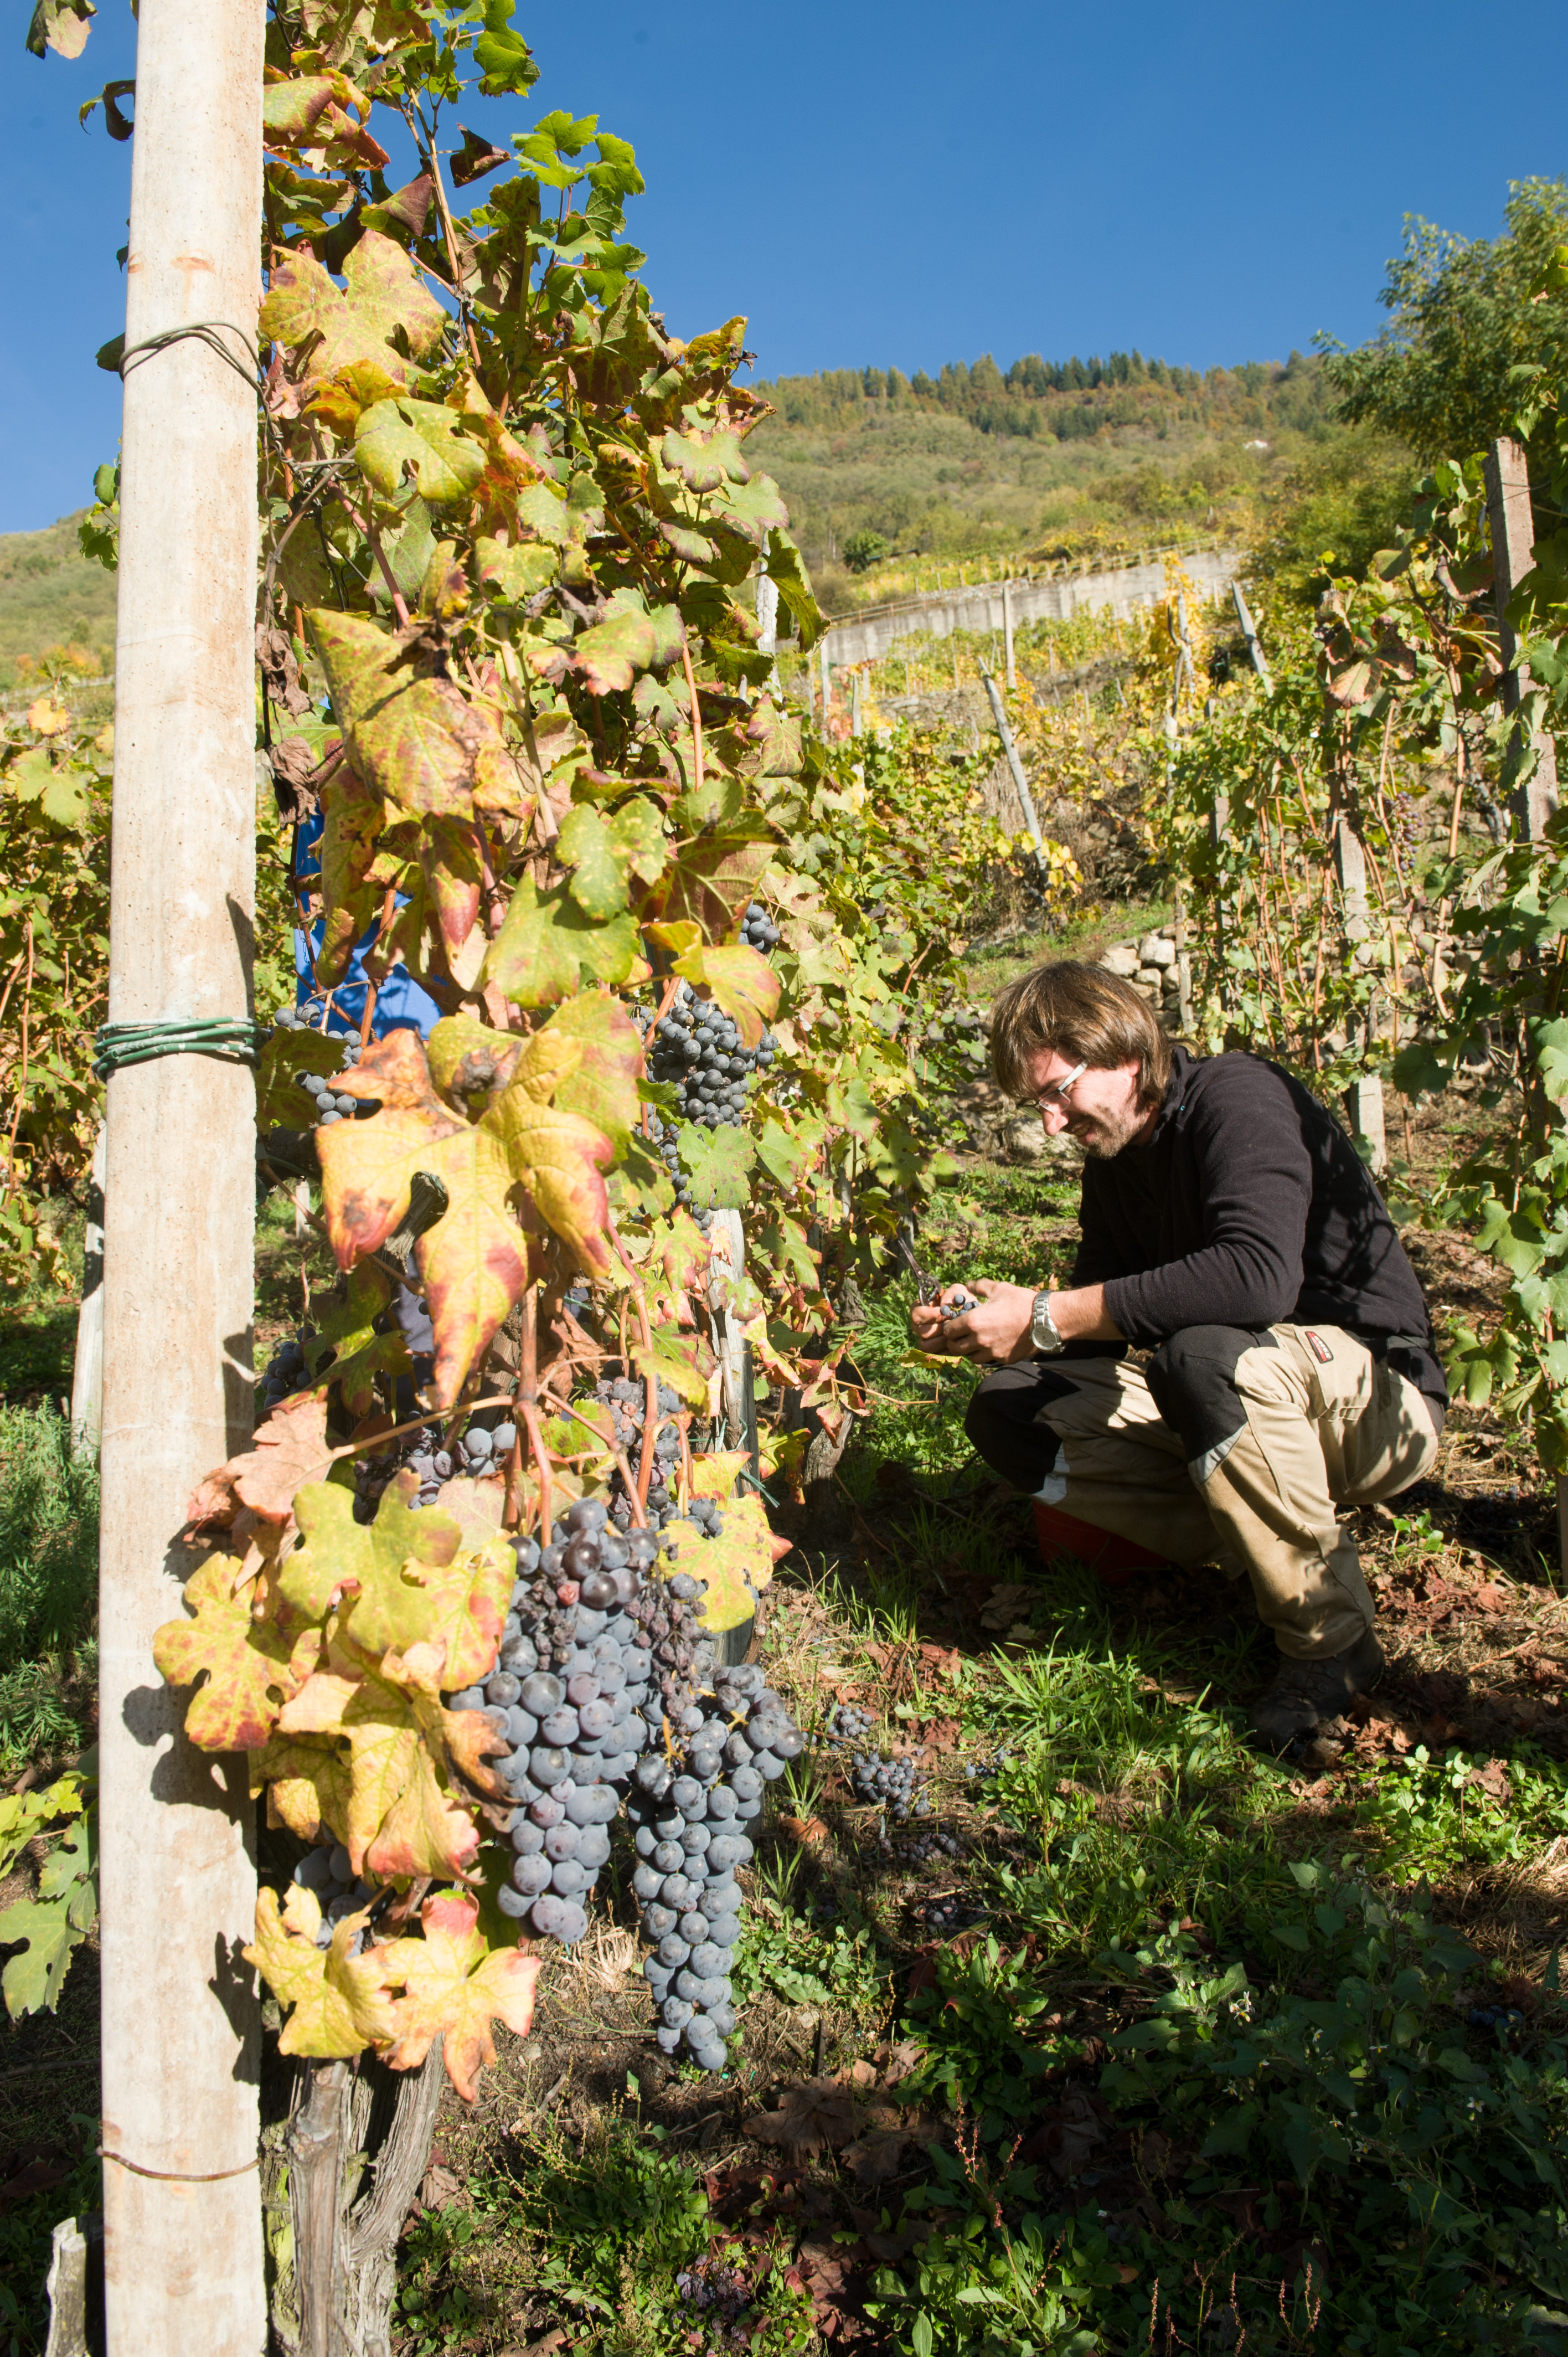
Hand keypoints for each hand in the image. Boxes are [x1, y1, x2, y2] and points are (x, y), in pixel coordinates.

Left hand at [914, 1280, 1035, 1362]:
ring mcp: (991, 1352)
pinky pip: (988, 1360)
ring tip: (978, 1340)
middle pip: (955, 1348)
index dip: (949, 1327)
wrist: (1045, 1319)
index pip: (949, 1331)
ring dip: (970, 1350)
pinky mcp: (1003, 1359)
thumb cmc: (1021, 1302)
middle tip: (962, 1334)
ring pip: (971, 1357)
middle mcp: (979, 1340)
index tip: (954, 1323)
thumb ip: (980, 1286)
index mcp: (974, 1322)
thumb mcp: (999, 1289)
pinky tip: (994, 1344)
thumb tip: (969, 1284)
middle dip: (955, 1341)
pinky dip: (987, 1354)